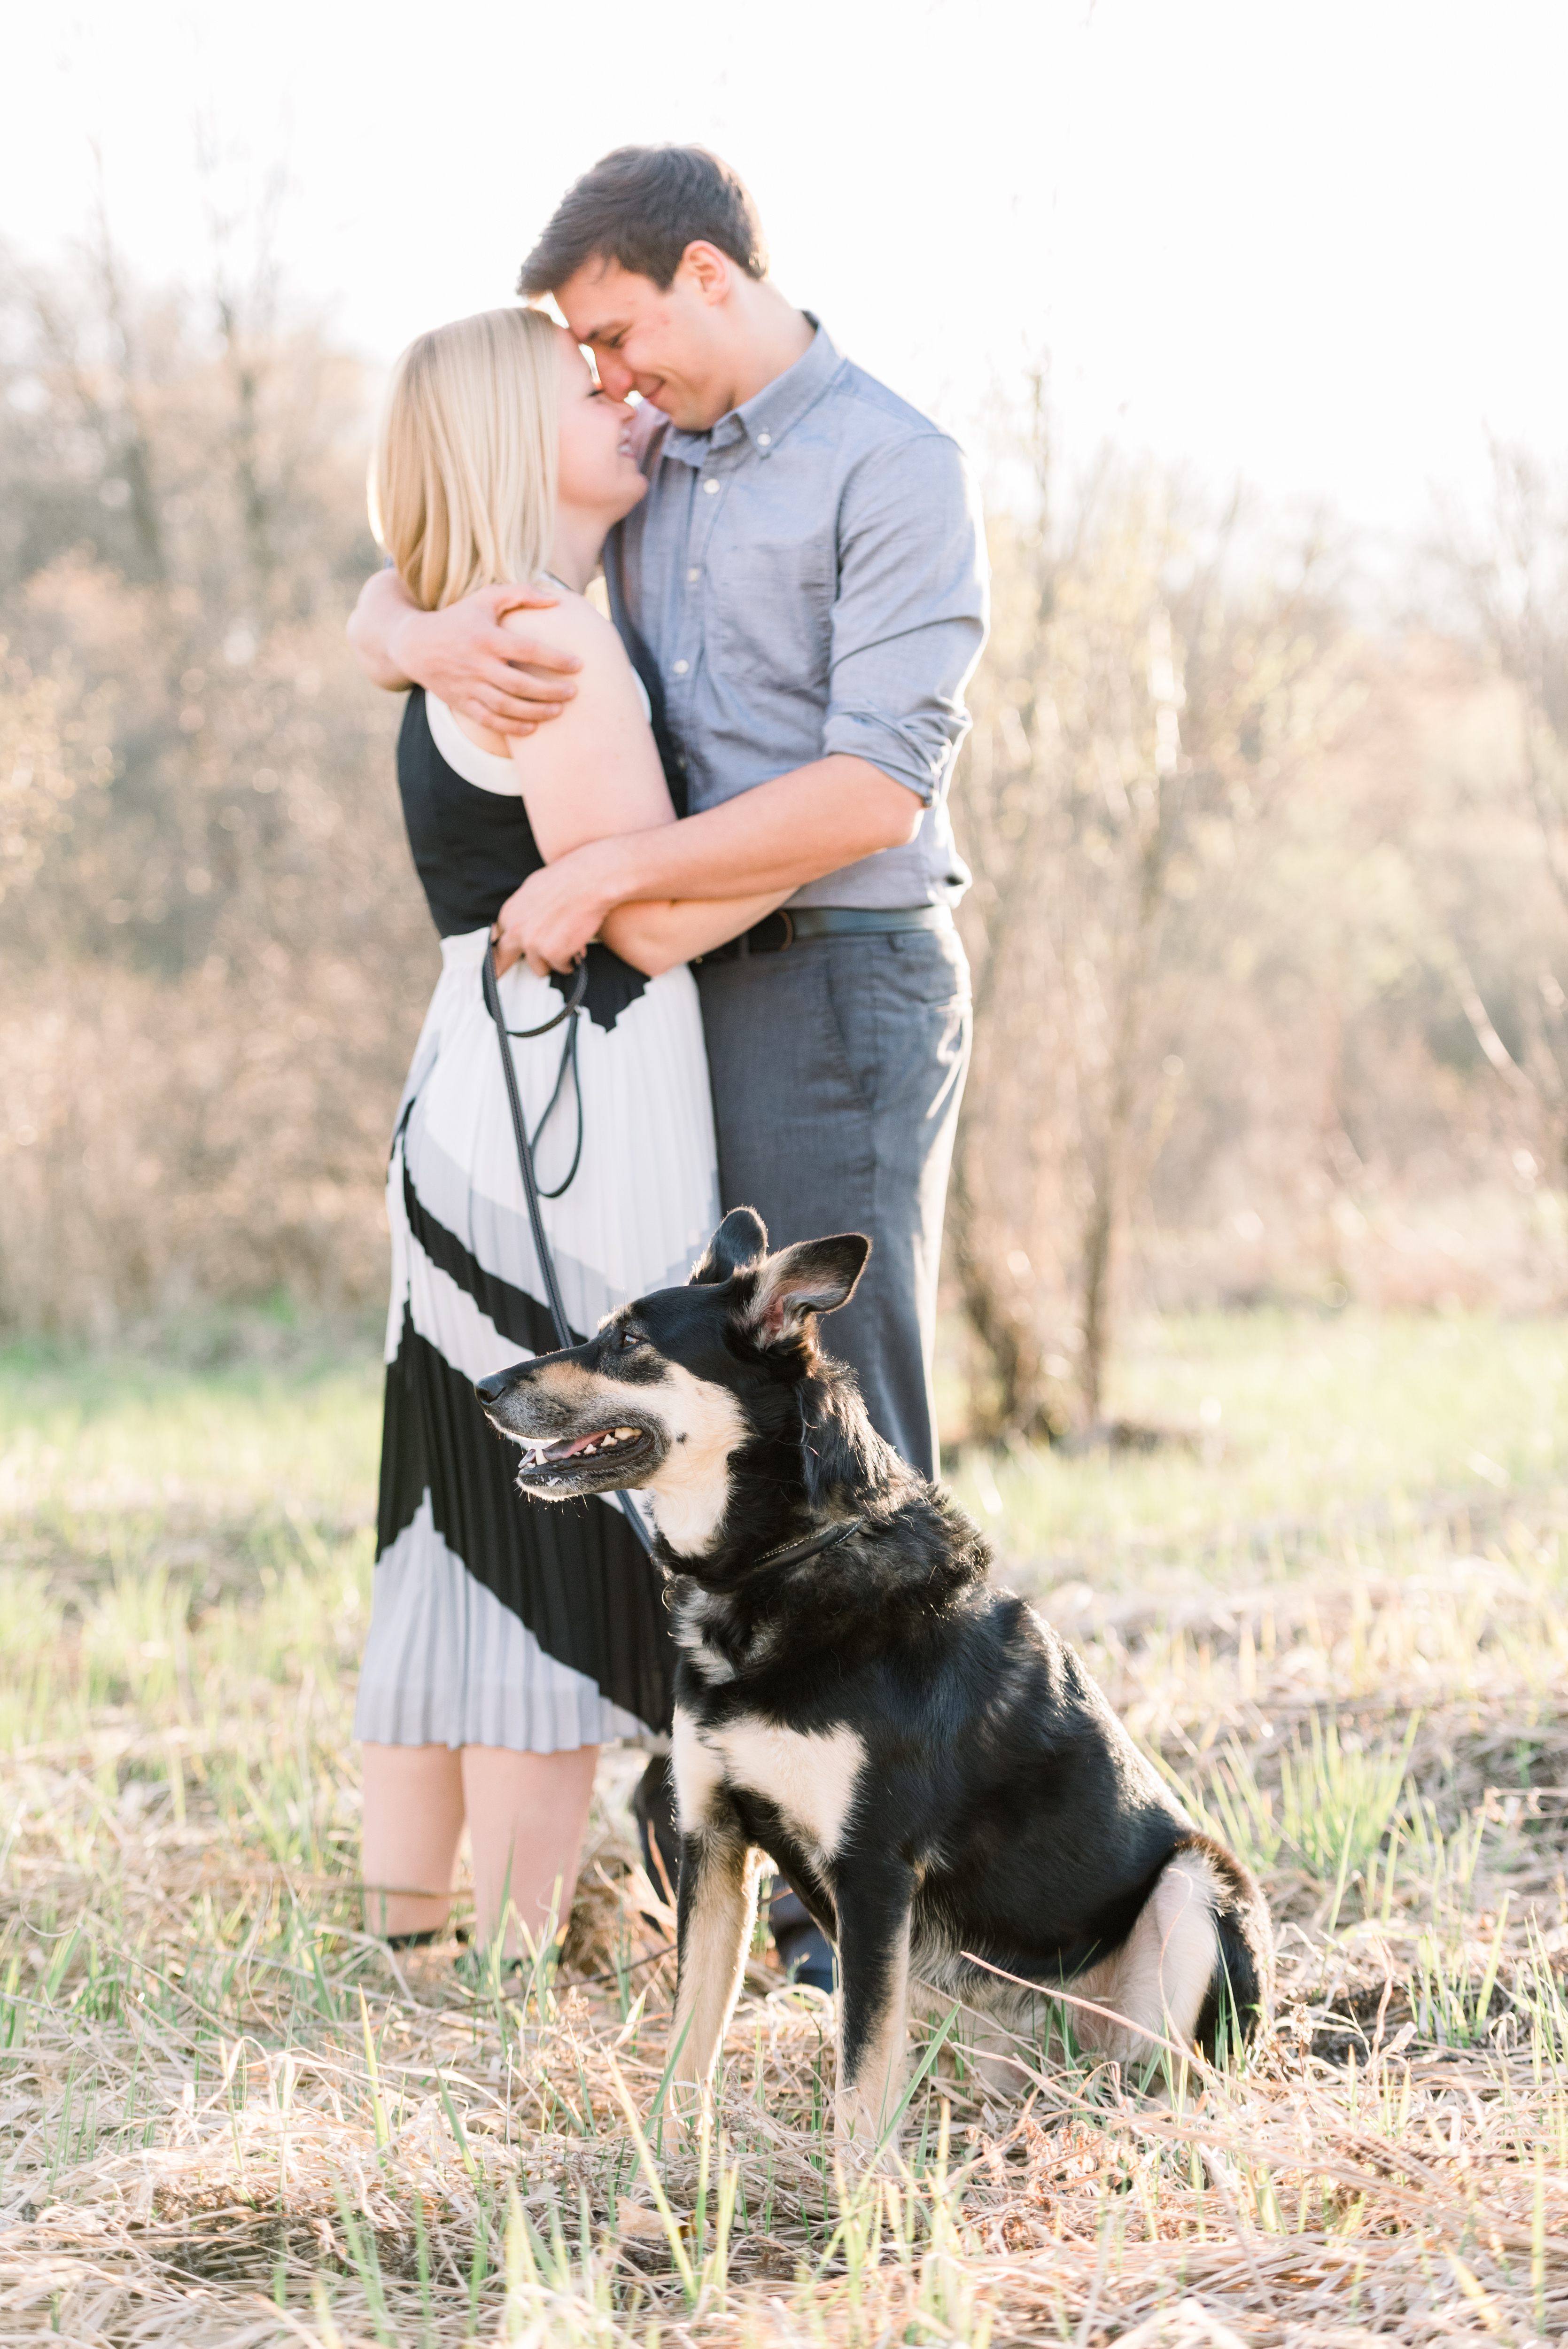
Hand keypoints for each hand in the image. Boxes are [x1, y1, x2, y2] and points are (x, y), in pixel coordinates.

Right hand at [390, 583, 580, 736]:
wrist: (414, 645)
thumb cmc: (458, 619)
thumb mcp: (485, 599)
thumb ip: (520, 594)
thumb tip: (555, 600)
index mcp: (486, 637)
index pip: (527, 650)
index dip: (554, 659)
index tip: (578, 665)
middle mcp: (477, 664)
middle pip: (520, 684)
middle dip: (550, 691)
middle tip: (573, 693)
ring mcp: (468, 686)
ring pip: (506, 706)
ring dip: (535, 711)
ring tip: (559, 711)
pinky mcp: (461, 703)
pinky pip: (489, 721)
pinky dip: (512, 727)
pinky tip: (532, 728)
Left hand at [494, 844, 618, 976]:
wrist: (590, 880)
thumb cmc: (567, 878)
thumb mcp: (532, 889)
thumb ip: (521, 910)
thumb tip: (517, 922)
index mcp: (509, 913)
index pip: (495, 940)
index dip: (504, 948)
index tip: (504, 957)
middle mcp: (516, 930)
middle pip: (503, 960)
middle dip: (507, 967)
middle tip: (509, 975)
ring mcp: (534, 944)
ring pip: (538, 967)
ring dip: (552, 961)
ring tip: (566, 948)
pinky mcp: (554, 954)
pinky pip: (562, 968)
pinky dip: (571, 962)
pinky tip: (579, 949)